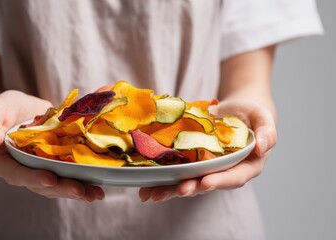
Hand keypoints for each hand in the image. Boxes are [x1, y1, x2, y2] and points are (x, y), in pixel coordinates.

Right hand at [0, 90, 104, 201]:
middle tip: (80, 190)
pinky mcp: (53, 167)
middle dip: (61, 188)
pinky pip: (66, 178)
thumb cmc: (4, 109)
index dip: (33, 178)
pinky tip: (97, 188)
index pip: (16, 174)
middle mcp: (20, 172)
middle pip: (40, 185)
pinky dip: (81, 184)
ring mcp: (38, 172)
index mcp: (2, 162)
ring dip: (75, 191)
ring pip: (56, 186)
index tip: (50, 179)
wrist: (18, 111)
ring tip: (94, 194)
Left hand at [139, 99, 276, 201]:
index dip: (220, 181)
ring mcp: (207, 169)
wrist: (238, 110)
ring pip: (189, 182)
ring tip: (152, 195)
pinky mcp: (192, 162)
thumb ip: (268, 133)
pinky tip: (146, 186)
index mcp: (246, 166)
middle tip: (177, 191)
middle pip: (207, 183)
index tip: (205, 183)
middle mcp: (225, 172)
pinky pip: (178, 171)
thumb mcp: (264, 118)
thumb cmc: (253, 114)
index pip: (234, 177)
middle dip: (191, 188)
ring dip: (171, 189)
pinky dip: (162, 179)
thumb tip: (262, 148)